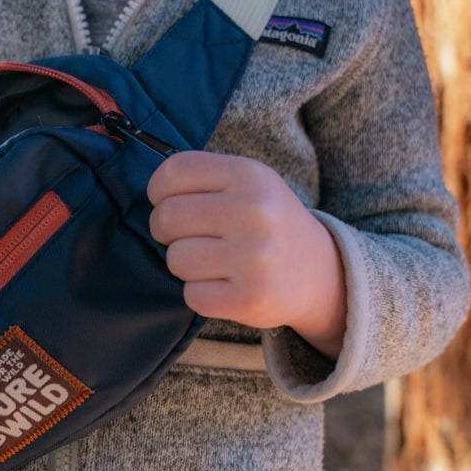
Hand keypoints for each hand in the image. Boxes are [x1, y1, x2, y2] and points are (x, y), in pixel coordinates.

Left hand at [147, 151, 346, 357]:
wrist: (319, 271)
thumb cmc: (266, 222)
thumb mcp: (248, 183)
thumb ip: (202, 178)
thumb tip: (151, 192)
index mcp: (250, 175)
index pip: (175, 171)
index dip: (158, 189)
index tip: (167, 200)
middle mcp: (255, 212)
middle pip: (167, 217)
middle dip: (166, 230)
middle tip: (186, 236)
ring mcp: (255, 258)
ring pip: (176, 259)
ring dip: (184, 264)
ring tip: (212, 261)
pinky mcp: (251, 299)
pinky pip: (192, 295)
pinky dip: (200, 293)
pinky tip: (222, 285)